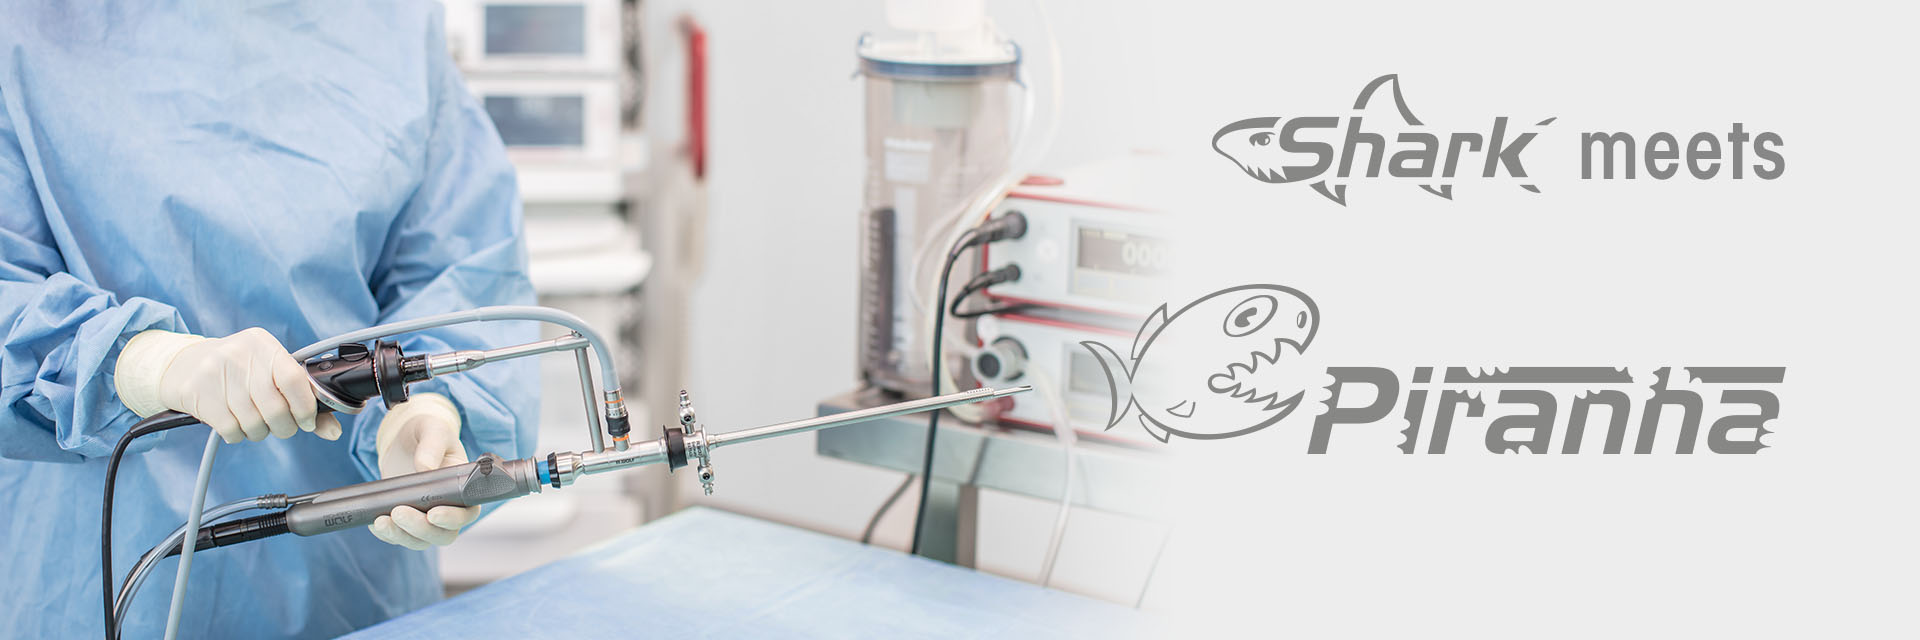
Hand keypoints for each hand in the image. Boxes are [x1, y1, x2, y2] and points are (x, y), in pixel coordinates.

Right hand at [120, 327, 341, 443]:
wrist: (182, 365)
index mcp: (264, 344)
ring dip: (259, 432)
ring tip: (254, 421)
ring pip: (254, 423)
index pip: (295, 380)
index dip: (306, 409)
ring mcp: (216, 372)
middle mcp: (241, 354)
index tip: (307, 422)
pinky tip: (234, 422)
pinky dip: (238, 434)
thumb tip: (333, 432)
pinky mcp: (198, 393)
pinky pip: (231, 430)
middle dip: (284, 427)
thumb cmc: (238, 372)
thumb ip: (302, 399)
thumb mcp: (269, 373)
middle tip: (280, 426)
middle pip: (276, 409)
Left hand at [369, 394, 479, 548]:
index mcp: (465, 489)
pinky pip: (399, 537)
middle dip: (421, 529)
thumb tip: (424, 468)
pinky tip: (375, 523)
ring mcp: (427, 516)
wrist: (406, 438)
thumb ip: (431, 446)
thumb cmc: (428, 432)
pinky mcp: (406, 519)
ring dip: (401, 535)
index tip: (433, 513)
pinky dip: (388, 534)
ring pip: (421, 540)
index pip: (467, 514)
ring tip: (381, 521)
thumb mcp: (433, 430)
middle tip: (399, 512)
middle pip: (443, 535)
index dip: (453, 519)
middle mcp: (450, 508)